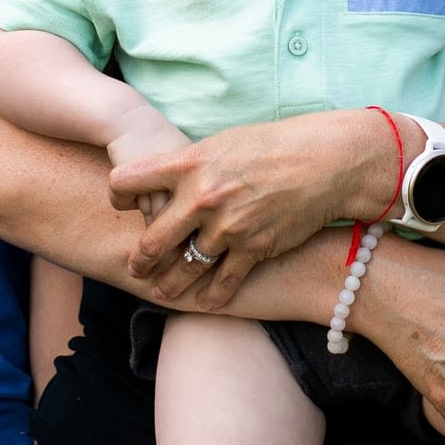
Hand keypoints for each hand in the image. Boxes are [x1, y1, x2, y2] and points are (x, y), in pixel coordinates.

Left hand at [111, 109, 395, 303]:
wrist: (325, 161)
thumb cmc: (273, 145)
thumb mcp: (223, 143)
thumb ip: (190, 164)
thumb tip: (162, 181)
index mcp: (189, 163)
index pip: (128, 181)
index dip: (118, 194)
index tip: (122, 203)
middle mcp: (203, 196)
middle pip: (153, 240)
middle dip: (140, 259)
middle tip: (135, 268)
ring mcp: (228, 226)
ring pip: (185, 268)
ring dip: (170, 285)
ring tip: (162, 292)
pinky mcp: (254, 247)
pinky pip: (223, 282)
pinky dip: (211, 296)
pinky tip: (204, 302)